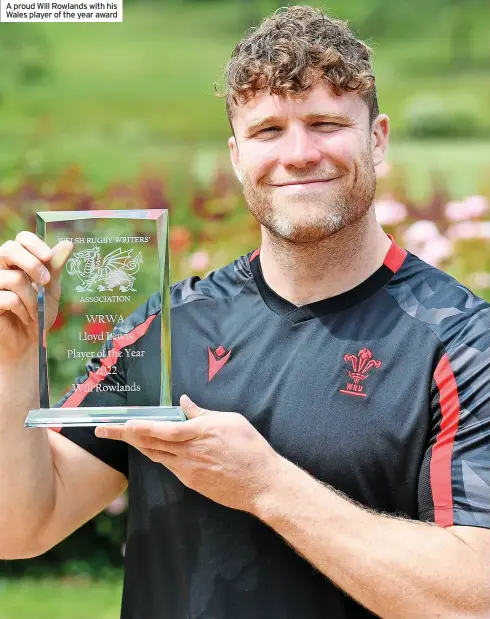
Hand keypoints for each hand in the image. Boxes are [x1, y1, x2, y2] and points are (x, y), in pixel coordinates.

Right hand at [0, 232, 72, 362]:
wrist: (29, 342)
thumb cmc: (39, 314)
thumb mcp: (50, 290)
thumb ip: (55, 268)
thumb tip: (68, 244)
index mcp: (17, 262)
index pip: (20, 239)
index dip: (34, 243)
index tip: (49, 257)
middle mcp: (1, 268)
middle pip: (9, 248)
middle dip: (32, 264)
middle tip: (45, 281)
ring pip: (13, 278)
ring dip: (32, 297)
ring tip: (36, 310)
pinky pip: (8, 298)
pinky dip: (23, 310)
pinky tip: (25, 317)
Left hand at [95, 395, 282, 512]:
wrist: (261, 483)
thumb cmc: (251, 448)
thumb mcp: (231, 421)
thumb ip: (203, 413)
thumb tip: (185, 402)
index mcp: (199, 433)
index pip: (162, 429)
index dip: (140, 426)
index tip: (122, 422)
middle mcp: (189, 453)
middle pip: (150, 443)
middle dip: (125, 435)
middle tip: (105, 429)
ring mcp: (188, 470)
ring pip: (155, 455)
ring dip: (137, 445)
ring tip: (122, 435)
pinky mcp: (192, 482)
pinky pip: (168, 466)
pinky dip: (156, 455)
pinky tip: (150, 449)